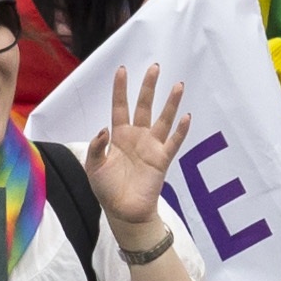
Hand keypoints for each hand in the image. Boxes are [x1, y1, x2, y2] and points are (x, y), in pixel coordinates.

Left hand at [83, 63, 192, 229]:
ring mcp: (151, 147)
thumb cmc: (106, 190)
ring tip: (178, 85)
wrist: (123, 212)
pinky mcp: (162, 160)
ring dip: (171, 103)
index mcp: (118, 136)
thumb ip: (96, 148)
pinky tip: (187, 117)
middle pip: (144, 106)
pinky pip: (174, 142)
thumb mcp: (93, 168)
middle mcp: (137, 137)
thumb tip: (104, 128)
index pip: (120, 107)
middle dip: (149, 87)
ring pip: (163, 119)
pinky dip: (181, 131)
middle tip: (155, 67)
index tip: (123, 70)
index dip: (121, 89)